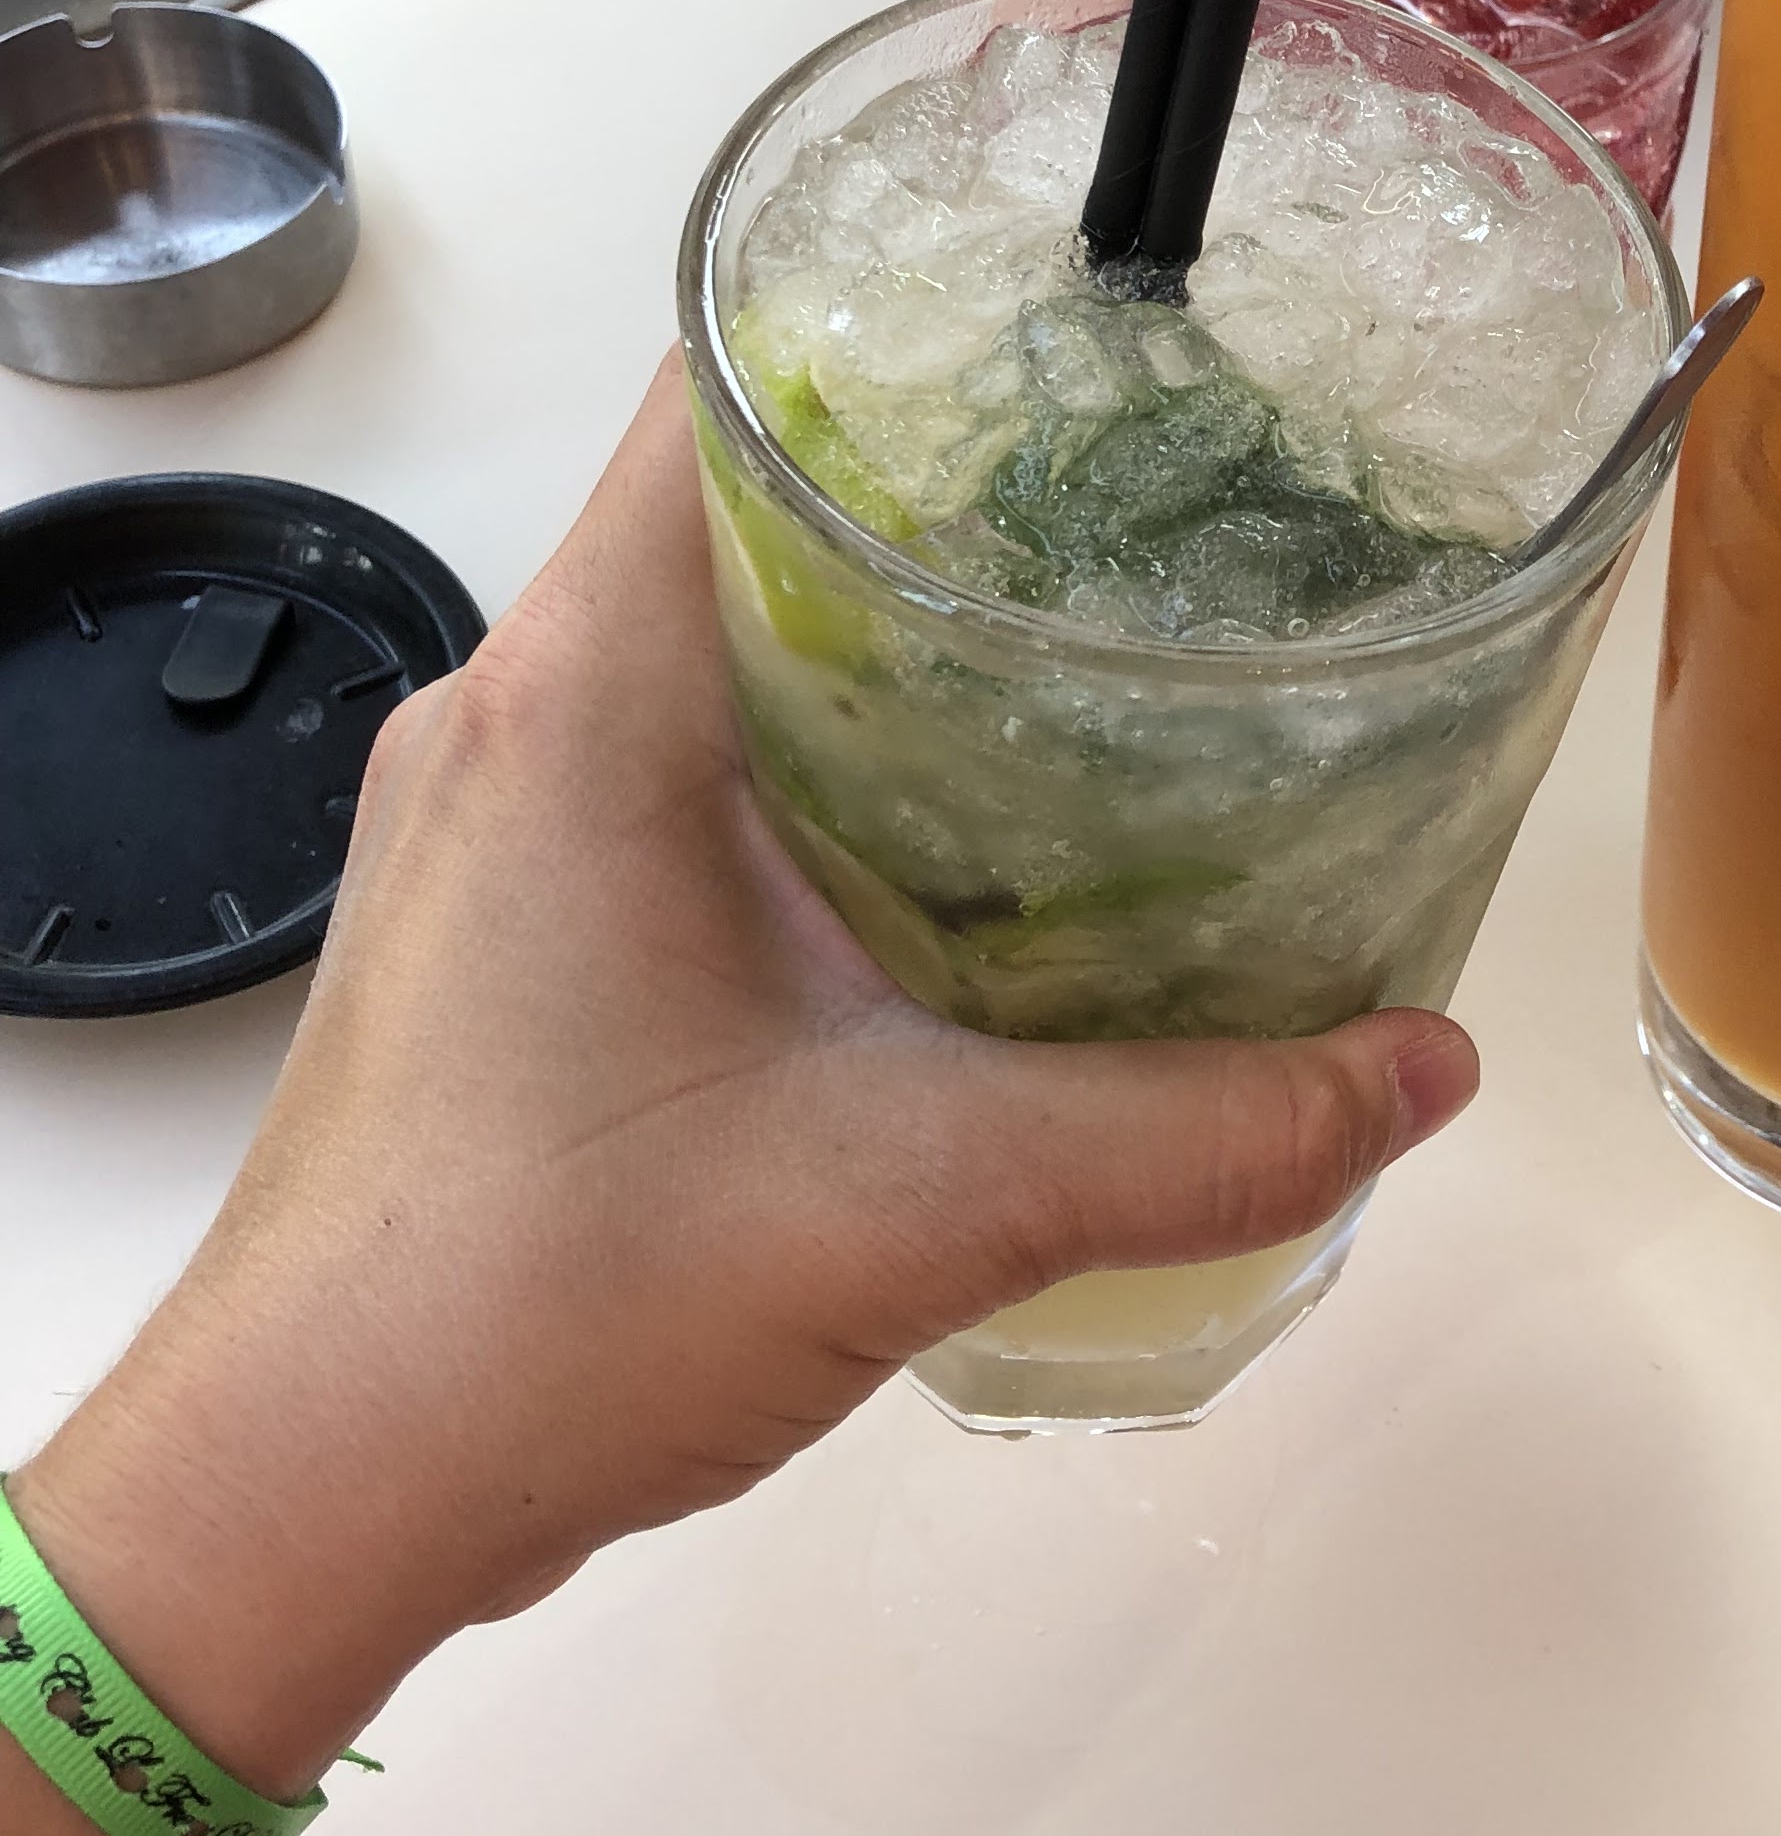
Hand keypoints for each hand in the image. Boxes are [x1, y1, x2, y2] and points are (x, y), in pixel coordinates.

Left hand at [13, 364, 1474, 1790]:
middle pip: (748, 513)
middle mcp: (517, 713)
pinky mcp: (505, 928)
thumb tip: (1419, 1070)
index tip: (1099, 365)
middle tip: (1161, 539)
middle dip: (958, 510)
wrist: (306, 1495)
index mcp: (592, 687)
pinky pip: (682, 776)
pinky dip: (825, 780)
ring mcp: (493, 823)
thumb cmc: (542, 1302)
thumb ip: (1199, 1131)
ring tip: (1100, 691)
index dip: (920, 339)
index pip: (734, 386)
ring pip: (719, 656)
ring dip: (892, 660)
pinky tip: (966, 873)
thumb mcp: (924, 1200)